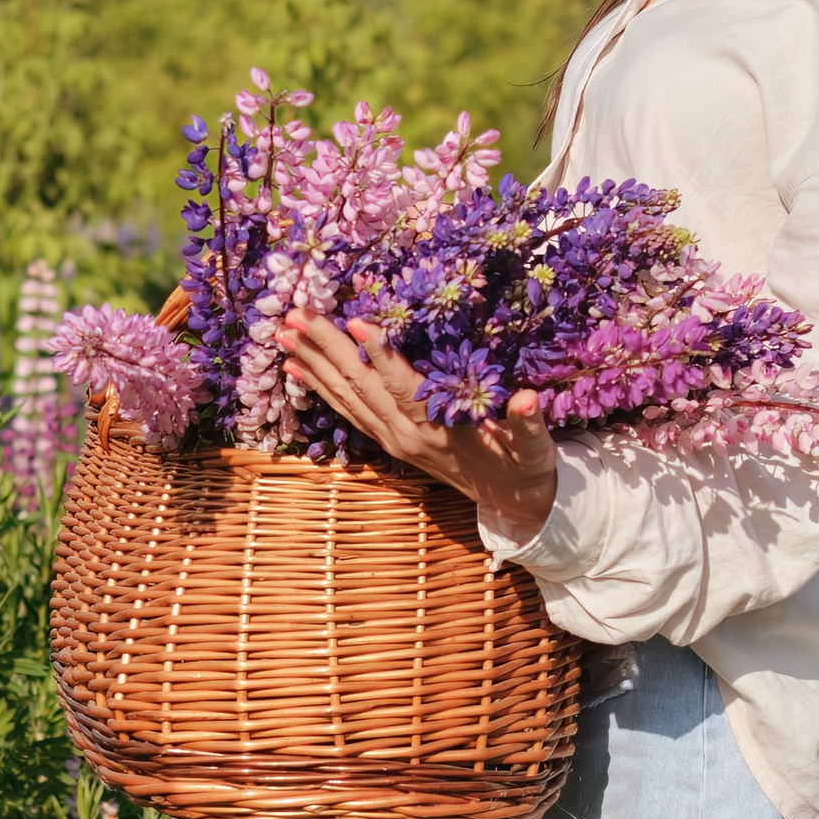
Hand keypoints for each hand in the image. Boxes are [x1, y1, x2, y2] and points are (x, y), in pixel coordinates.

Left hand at [279, 312, 558, 548]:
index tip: (355, 322)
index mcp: (439, 430)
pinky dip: (320, 388)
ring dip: (314, 364)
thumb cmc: (524, 465)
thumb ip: (529, 423)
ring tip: (284, 333)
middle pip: (361, 386)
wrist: (511, 503)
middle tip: (295, 315)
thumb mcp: (534, 448)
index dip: (380, 355)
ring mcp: (392, 439)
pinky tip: (296, 368)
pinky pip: (346, 411)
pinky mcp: (387, 441)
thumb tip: (528, 399)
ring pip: (346, 397)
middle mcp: (407, 435)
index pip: (403, 386)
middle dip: (327, 349)